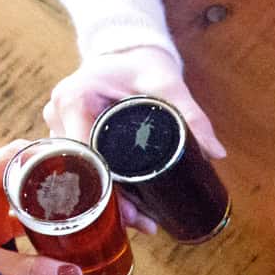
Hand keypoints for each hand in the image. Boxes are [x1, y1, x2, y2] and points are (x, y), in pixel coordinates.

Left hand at [0, 141, 82, 274]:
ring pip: (16, 186)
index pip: (11, 156)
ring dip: (42, 193)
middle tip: (83, 183)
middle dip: (49, 174)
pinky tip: (56, 220)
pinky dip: (34, 210)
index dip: (44, 155)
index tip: (74, 163)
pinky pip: (12, 205)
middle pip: (17, 167)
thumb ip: (35, 271)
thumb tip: (74, 272)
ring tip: (75, 199)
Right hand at [41, 46, 226, 232]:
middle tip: (143, 222)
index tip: (132, 209)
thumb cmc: (141, 64)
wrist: (124, 52)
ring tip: (141, 221)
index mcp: (76, 99)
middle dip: (109, 202)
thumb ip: (192, 115)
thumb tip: (215, 152)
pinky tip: (125, 210)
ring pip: (77, 175)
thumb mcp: (167, 84)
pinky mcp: (66, 137)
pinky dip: (102, 189)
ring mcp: (59, 127)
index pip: (84, 153)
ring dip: (106, 201)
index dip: (106, 186)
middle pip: (80, 171)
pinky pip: (80, 168)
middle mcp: (59, 114)